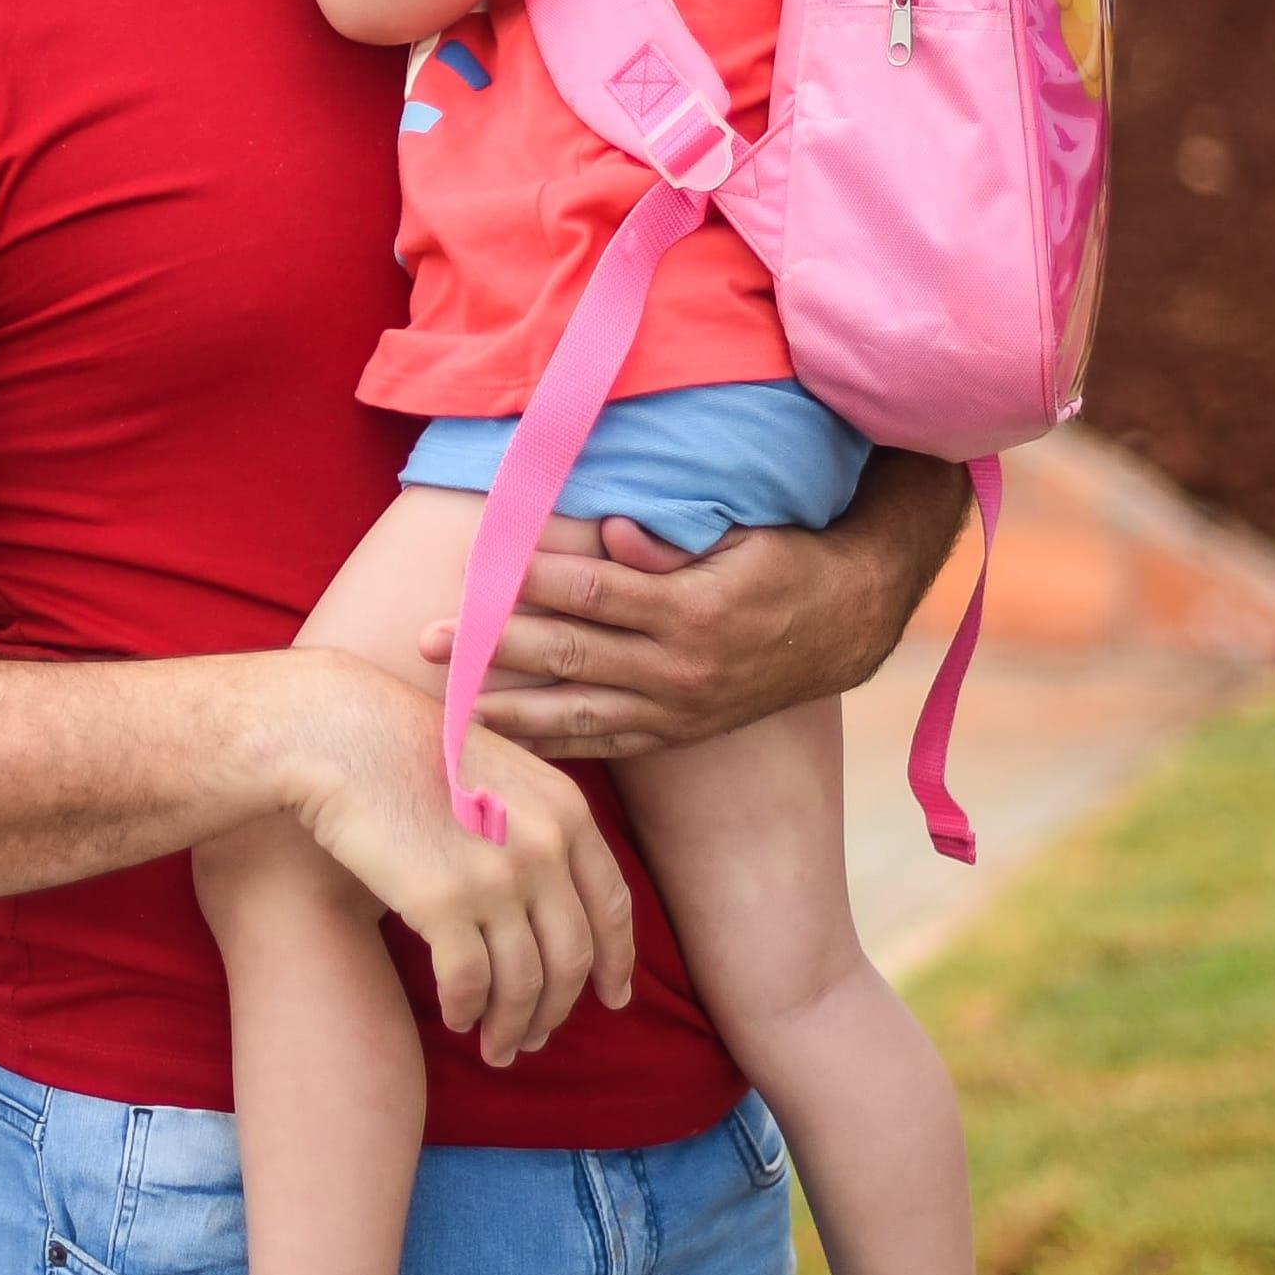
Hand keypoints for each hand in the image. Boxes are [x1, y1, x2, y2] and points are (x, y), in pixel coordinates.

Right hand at [262, 653, 636, 1063]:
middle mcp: (545, 847)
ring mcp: (497, 876)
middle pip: (570, 957)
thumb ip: (537, 824)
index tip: (612, 999)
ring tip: (496, 1048)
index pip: (610, 907)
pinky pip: (467, 982)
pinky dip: (465, 1010)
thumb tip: (549, 898)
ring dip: (512, 1026)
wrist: (340, 732)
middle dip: (556, 1010)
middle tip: (537, 1039)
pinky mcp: (442, 902)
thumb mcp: (499, 769)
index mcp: (567, 812)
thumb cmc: (405, 748)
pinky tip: (456, 1019)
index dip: (616, 962)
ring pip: (523, 983)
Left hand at [431, 462, 961, 759]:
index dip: (532, 580)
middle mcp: (679, 669)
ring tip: (448, 703)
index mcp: (691, 611)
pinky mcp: (676, 733)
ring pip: (577, 713)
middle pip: (569, 656)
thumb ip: (669, 546)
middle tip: (429, 640)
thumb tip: (607, 530)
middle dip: (493, 647)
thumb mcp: (740, 541)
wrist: (846, 627)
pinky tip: (506, 741)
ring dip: (507, 707)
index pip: (593, 593)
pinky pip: (605, 744)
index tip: (480, 565)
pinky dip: (553, 744)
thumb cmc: (782, 563)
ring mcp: (676, 709)